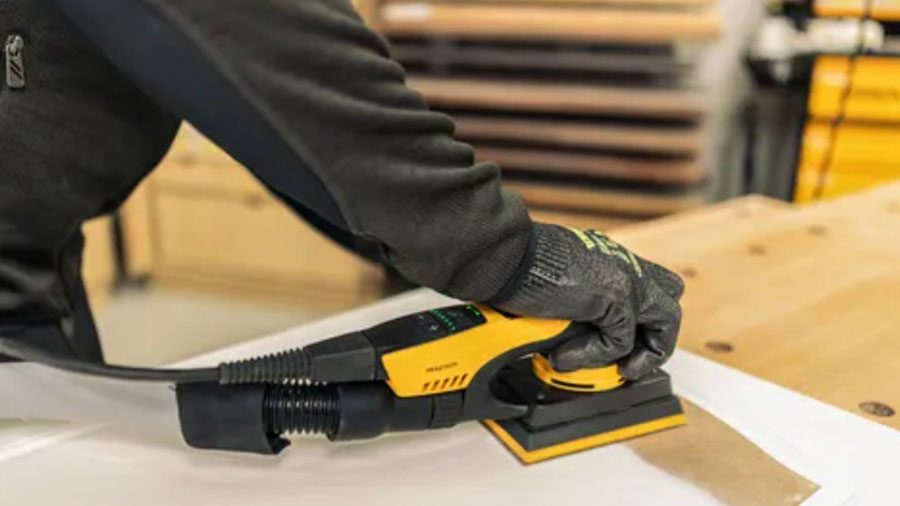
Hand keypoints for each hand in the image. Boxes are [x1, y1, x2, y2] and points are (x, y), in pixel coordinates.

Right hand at [495, 223, 683, 379]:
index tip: (619, 341)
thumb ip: (574, 306)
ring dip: (645, 352)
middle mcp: (621, 263)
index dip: (641, 315)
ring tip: (619, 370)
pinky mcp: (617, 296)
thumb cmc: (514, 267)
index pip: (647, 280)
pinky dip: (594, 356)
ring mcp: (625, 277)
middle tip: (629, 358)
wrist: (504, 257)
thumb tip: (565, 343)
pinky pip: (621, 341)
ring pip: (666, 319)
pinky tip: (564, 356)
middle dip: (656, 332)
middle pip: (670, 294)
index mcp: (605, 257)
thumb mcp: (554, 286)